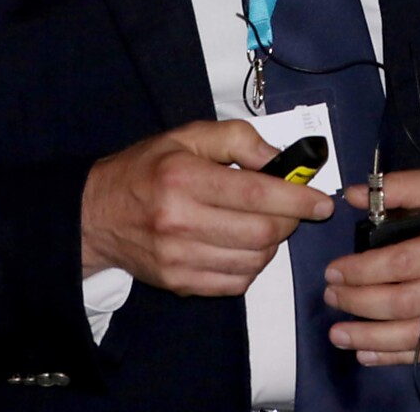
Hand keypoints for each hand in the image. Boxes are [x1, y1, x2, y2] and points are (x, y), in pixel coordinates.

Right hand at [80, 119, 333, 296]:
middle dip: (289, 221)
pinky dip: (252, 267)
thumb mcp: (188, 135)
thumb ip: (237, 138)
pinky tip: (242, 246)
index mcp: (184, 178)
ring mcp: (178, 258)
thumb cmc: (146, 169)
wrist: (96, 214)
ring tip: (262, 225)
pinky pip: (236, 283)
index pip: (256, 194)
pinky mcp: (178, 284)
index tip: (323, 201)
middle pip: (262, 232)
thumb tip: (278, 159)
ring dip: (271, 244)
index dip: (298, 199)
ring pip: (254, 261)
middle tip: (291, 209)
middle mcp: (180, 221)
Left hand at [322, 169, 419, 364]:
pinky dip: (403, 356)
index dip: (362, 272)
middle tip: (331, 299)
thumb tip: (353, 196)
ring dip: (374, 339)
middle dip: (360, 304)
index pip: (402, 264)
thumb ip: (405, 187)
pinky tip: (373, 353)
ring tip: (340, 334)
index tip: (334, 272)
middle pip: (406, 303)